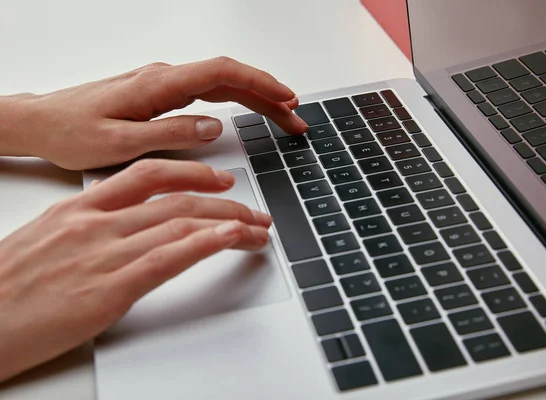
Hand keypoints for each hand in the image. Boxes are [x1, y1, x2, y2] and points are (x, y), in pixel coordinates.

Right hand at [0, 158, 271, 381]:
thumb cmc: (6, 286)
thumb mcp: (46, 239)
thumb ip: (89, 227)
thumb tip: (125, 226)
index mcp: (79, 208)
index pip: (148, 175)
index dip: (192, 173)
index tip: (219, 180)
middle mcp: (97, 224)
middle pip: (176, 199)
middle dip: (224, 203)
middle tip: (252, 210)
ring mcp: (104, 253)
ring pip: (181, 224)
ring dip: (229, 223)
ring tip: (257, 228)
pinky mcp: (109, 290)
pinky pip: (169, 257)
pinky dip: (206, 243)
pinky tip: (232, 238)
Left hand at [2, 57, 307, 169]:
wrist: (42, 123)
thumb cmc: (73, 132)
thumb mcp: (121, 144)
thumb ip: (170, 133)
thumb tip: (213, 127)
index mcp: (159, 85)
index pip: (222, 74)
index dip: (260, 84)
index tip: (287, 100)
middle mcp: (164, 78)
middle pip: (230, 78)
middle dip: (269, 95)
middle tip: (296, 120)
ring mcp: (163, 84)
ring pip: (221, 84)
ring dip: (256, 99)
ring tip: (283, 118)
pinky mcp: (160, 94)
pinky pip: (207, 92)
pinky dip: (234, 101)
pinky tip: (246, 111)